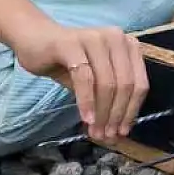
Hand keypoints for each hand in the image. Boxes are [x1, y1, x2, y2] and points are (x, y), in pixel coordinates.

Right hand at [14, 24, 148, 141]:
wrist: (34, 39)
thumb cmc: (66, 61)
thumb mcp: (94, 80)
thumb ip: (107, 98)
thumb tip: (117, 129)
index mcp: (128, 46)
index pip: (139, 83)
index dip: (132, 111)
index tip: (123, 132)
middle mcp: (117, 38)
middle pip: (125, 84)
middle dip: (116, 115)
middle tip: (107, 136)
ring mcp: (95, 38)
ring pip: (107, 83)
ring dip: (102, 112)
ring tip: (95, 132)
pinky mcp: (72, 44)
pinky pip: (84, 77)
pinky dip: (87, 101)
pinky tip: (86, 118)